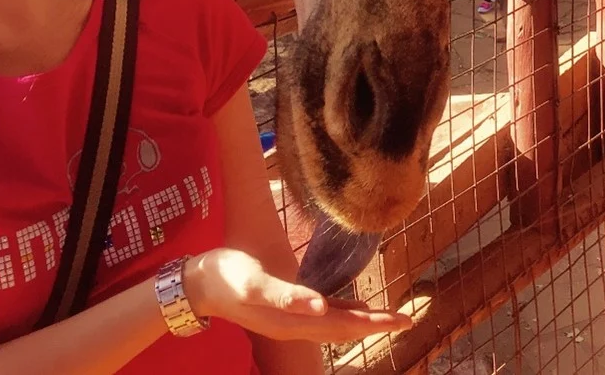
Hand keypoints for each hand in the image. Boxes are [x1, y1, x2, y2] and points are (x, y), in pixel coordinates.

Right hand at [184, 248, 412, 343]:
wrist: (196, 283)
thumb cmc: (225, 276)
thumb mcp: (253, 284)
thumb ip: (285, 296)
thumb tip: (320, 306)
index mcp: (293, 319)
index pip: (344, 325)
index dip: (374, 322)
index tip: (403, 320)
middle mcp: (295, 324)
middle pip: (345, 328)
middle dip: (377, 324)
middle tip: (408, 319)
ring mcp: (290, 318)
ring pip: (336, 324)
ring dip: (364, 320)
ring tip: (390, 317)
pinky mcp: (284, 308)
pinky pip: (323, 314)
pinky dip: (344, 313)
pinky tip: (356, 309)